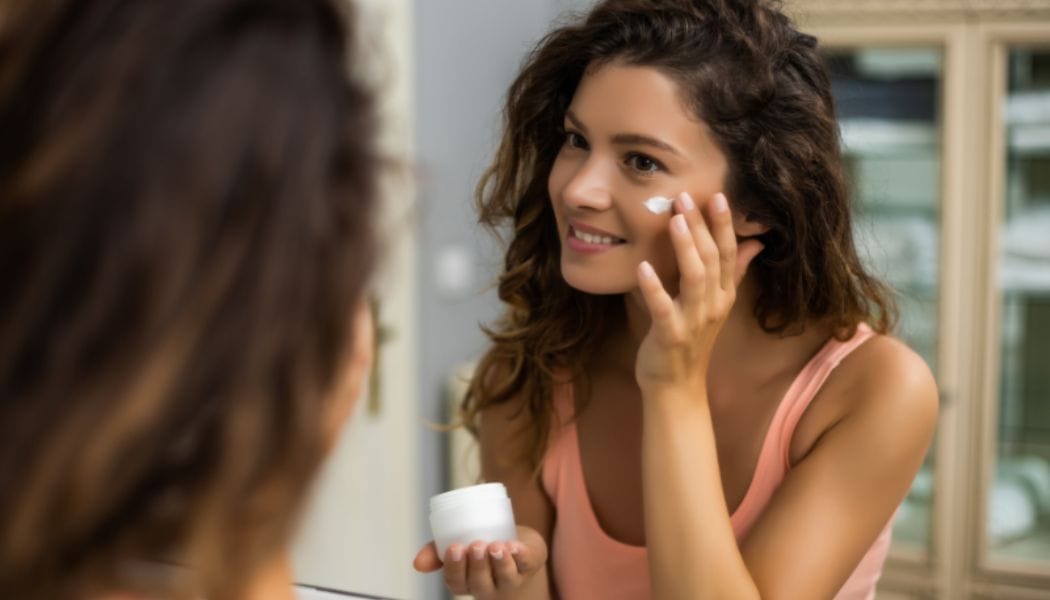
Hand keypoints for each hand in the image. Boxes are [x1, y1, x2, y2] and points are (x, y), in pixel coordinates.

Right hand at [412, 525, 547, 598]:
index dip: (455, 568)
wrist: (517, 545)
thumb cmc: (482, 546)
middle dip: (478, 565)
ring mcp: (512, 577)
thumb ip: (436, 550)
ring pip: (505, 577)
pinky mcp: (531, 563)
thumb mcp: (458, 545)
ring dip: (500, 562)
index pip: (457, 582)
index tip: (454, 548)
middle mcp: (489, 585)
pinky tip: (515, 547)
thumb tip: (417, 563)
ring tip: (496, 546)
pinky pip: (527, 563)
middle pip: (481, 583)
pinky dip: (521, 555)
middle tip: (476, 545)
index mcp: (467, 581)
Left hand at [634, 192, 763, 391]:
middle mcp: (713, 305)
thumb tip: (754, 243)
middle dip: (701, 227)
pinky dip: (653, 287)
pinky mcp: (670, 336)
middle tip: (686, 197)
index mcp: (723, 295)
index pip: (728, 253)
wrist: (675, 386)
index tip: (718, 195)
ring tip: (674, 220)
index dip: (724, 225)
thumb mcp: (714, 304)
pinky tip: (642, 267)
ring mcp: (693, 321)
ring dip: (685, 248)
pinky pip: (663, 308)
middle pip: (712, 260)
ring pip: (694, 279)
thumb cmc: (689, 341)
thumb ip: (733, 272)